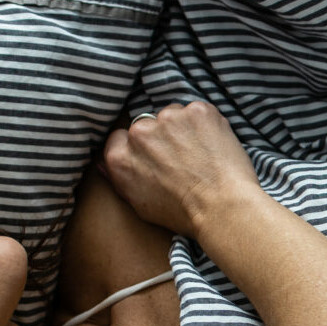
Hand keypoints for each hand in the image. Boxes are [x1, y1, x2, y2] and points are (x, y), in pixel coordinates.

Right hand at [101, 103, 263, 236]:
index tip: (154, 157)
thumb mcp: (140, 206)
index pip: (120, 138)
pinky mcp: (197, 111)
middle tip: (183, 158)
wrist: (223, 208)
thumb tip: (103, 163)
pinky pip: (198, 112)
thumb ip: (120, 179)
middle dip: (162, 138)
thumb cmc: (184, 214)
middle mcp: (139, 133)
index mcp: (120, 157)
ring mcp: (169, 118)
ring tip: (202, 154)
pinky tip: (215, 147)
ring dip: (184, 129)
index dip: (139, 147)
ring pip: (173, 115)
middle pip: (147, 124)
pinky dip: (207, 125)